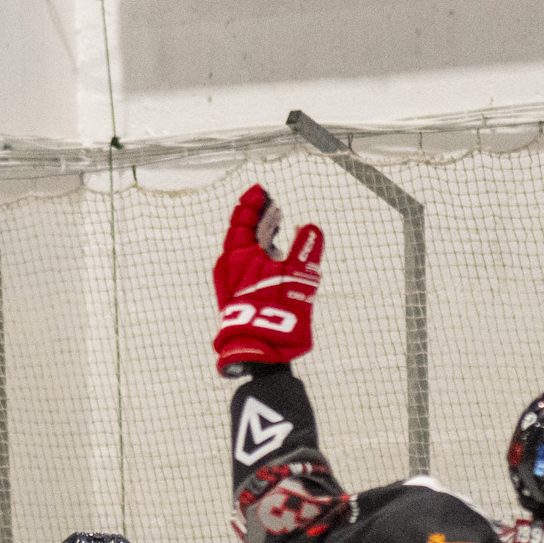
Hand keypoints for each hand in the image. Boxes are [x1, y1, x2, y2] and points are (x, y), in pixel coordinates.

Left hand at [213, 185, 323, 373]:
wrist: (260, 353)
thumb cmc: (276, 314)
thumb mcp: (297, 277)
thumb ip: (305, 250)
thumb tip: (311, 227)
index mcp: (237, 254)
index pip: (241, 219)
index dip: (251, 203)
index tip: (261, 190)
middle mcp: (232, 267)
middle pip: (243, 233)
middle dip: (259, 216)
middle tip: (271, 203)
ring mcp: (235, 283)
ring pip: (247, 251)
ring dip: (262, 236)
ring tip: (276, 224)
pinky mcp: (243, 297)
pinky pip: (250, 267)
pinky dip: (263, 255)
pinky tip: (276, 256)